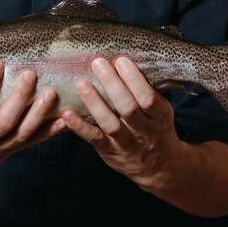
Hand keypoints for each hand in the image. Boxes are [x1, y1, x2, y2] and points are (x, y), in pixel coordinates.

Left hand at [62, 57, 185, 190]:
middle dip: (112, 84)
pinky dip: (80, 127)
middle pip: (127, 107)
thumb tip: (128, 60)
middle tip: (98, 63)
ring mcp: (125, 142)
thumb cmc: (155, 129)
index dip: (134, 79)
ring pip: (109, 123)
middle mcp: (143, 130)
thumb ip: (147, 91)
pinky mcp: (109, 150)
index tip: (121, 60)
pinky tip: (67, 114)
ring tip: (81, 84)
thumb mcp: (160, 111)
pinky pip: (93, 138)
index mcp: (158, 116)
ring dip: (94, 103)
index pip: (147, 97)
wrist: (158, 166)